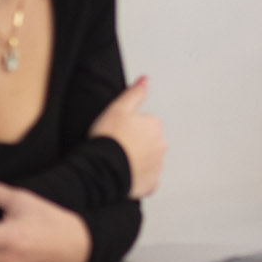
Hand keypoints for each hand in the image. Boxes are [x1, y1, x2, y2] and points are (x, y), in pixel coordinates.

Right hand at [90, 76, 165, 198]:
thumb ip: (134, 93)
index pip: (146, 123)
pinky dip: (139, 178)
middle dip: (136, 144)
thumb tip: (145, 79)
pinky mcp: (150, 183)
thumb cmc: (107, 138)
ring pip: (149, 160)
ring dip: (138, 160)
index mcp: (155, 126)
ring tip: (119, 161)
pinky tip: (126, 176)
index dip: (129, 127)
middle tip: (117, 147)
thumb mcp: (117, 108)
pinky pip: (147, 179)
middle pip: (149, 141)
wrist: (100, 169)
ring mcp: (157, 165)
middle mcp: (161, 145)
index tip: (118, 132)